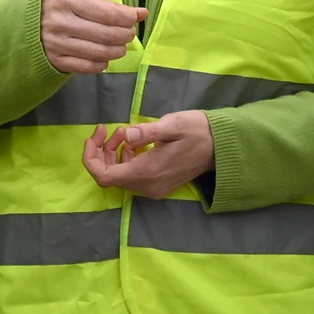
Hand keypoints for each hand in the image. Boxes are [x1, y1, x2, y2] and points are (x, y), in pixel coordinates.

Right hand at [40, 0, 145, 73]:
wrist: (23, 25)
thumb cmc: (57, 8)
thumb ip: (108, 6)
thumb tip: (141, 13)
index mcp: (67, 2)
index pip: (107, 14)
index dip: (127, 18)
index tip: (135, 18)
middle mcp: (61, 23)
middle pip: (105, 34)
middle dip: (125, 35)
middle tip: (129, 34)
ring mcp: (57, 44)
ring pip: (98, 52)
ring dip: (116, 51)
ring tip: (120, 47)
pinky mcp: (55, 61)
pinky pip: (86, 66)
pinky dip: (101, 63)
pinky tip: (105, 57)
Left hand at [82, 111, 214, 199]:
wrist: (222, 146)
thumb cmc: (197, 131)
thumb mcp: (172, 125)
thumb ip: (147, 132)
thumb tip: (126, 135)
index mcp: (147, 172)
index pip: (104, 176)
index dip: (91, 157)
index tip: (95, 134)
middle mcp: (147, 186)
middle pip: (109, 176)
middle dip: (103, 151)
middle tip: (112, 128)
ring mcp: (153, 188)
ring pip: (119, 176)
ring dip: (114, 153)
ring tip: (125, 131)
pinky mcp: (158, 184)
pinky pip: (132, 175)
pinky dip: (126, 158)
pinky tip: (135, 141)